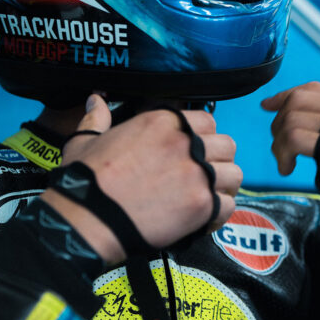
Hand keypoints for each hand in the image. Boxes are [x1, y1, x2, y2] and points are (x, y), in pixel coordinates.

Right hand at [42, 94, 242, 263]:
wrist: (87, 219)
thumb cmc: (85, 181)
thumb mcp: (86, 141)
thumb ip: (98, 118)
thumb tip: (97, 99)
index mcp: (164, 122)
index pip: (207, 121)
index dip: (203, 138)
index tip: (194, 152)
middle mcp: (186, 143)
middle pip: (227, 145)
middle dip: (219, 161)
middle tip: (204, 176)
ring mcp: (198, 173)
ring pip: (235, 174)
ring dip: (224, 187)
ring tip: (208, 197)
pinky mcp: (202, 203)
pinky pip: (229, 205)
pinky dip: (220, 214)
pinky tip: (204, 219)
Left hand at [261, 81, 319, 226]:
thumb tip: (300, 124)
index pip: (313, 88)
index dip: (285, 95)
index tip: (269, 105)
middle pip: (297, 100)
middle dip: (278, 122)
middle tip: (277, 145)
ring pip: (290, 119)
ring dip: (278, 143)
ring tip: (284, 162)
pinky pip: (293, 140)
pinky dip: (282, 154)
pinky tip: (288, 168)